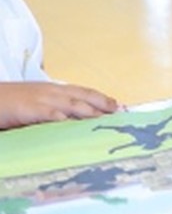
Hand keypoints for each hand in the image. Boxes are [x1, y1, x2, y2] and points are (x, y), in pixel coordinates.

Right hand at [0, 82, 118, 129]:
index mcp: (54, 90)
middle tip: (119, 112)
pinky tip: (72, 124)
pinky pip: (48, 113)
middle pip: (83, 96)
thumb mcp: (36, 103)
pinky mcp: (28, 109)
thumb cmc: (10, 103)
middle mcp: (52, 91)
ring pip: (71, 104)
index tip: (117, 106)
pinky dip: (61, 118)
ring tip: (104, 118)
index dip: (102, 98)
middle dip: (103, 103)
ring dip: (89, 111)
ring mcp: (41, 99)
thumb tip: (70, 120)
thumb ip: (54, 109)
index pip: (83, 92)